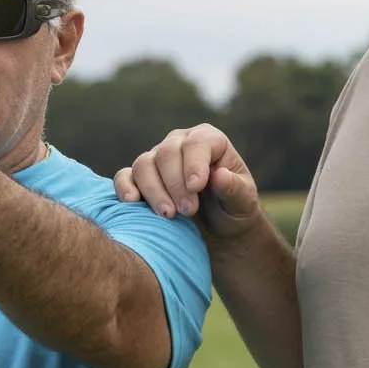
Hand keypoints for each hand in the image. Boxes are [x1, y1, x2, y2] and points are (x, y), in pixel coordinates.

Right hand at [115, 124, 263, 239]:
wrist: (218, 227)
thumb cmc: (233, 208)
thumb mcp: (243, 202)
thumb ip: (235, 188)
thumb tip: (219, 176)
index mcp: (208, 140)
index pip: (196, 143)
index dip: (194, 164)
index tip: (197, 187)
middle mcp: (179, 143)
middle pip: (167, 153)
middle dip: (175, 184)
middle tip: (188, 211)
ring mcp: (157, 159)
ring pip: (144, 164)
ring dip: (154, 190)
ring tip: (168, 215)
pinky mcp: (140, 178)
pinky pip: (125, 176)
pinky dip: (125, 187)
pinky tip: (132, 201)